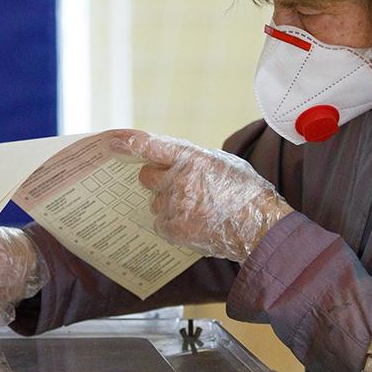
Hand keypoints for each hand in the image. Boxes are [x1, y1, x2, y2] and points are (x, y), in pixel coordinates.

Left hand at [107, 130, 292, 262]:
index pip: (151, 146)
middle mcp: (178, 179)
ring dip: (168, 205)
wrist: (260, 225)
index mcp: (191, 157)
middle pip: (146, 177)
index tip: (110, 142)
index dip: (128, 143)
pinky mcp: (174, 229)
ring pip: (154, 203)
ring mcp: (174, 206)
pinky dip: (172, 225)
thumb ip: (193, 159)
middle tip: (177, 187)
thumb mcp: (221, 163)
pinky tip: (193, 223)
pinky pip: (160, 224)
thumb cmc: (246, 192)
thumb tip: (172, 161)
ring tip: (196, 210)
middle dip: (156, 180)